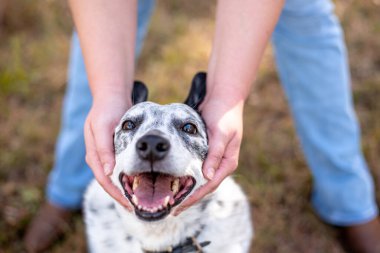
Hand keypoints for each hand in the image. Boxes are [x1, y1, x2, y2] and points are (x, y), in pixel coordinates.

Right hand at [84, 96, 132, 209]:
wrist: (111, 96)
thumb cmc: (105, 110)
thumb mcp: (102, 127)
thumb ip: (104, 150)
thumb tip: (108, 172)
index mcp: (94, 156)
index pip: (105, 181)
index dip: (117, 194)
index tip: (130, 205)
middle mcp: (99, 158)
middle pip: (110, 183)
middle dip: (122, 196)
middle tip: (138, 206)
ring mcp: (106, 155)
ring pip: (116, 178)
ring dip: (126, 188)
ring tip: (141, 198)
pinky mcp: (115, 151)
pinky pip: (122, 168)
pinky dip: (130, 177)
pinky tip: (141, 181)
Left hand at [174, 98, 243, 214]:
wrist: (224, 97)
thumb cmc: (225, 115)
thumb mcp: (221, 133)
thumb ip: (215, 154)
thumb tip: (207, 176)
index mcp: (227, 162)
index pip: (210, 184)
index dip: (194, 197)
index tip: (179, 205)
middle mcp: (220, 163)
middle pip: (204, 186)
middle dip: (189, 197)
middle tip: (171, 208)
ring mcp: (213, 158)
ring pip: (198, 179)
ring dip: (186, 189)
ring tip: (170, 198)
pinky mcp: (205, 151)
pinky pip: (194, 167)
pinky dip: (184, 175)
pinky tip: (172, 179)